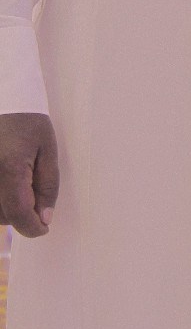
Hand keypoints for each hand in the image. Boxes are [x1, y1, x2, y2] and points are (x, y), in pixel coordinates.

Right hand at [0, 112, 59, 237]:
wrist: (5, 100)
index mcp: (10, 168)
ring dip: (7, 210)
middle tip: (35, 197)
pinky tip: (7, 187)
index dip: (33, 228)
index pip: (19, 214)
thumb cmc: (28, 121)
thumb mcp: (48, 150)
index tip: (44, 228)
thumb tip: (44, 218)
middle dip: (22, 216)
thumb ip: (47, 185)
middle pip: (3, 217)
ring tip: (20, 187)